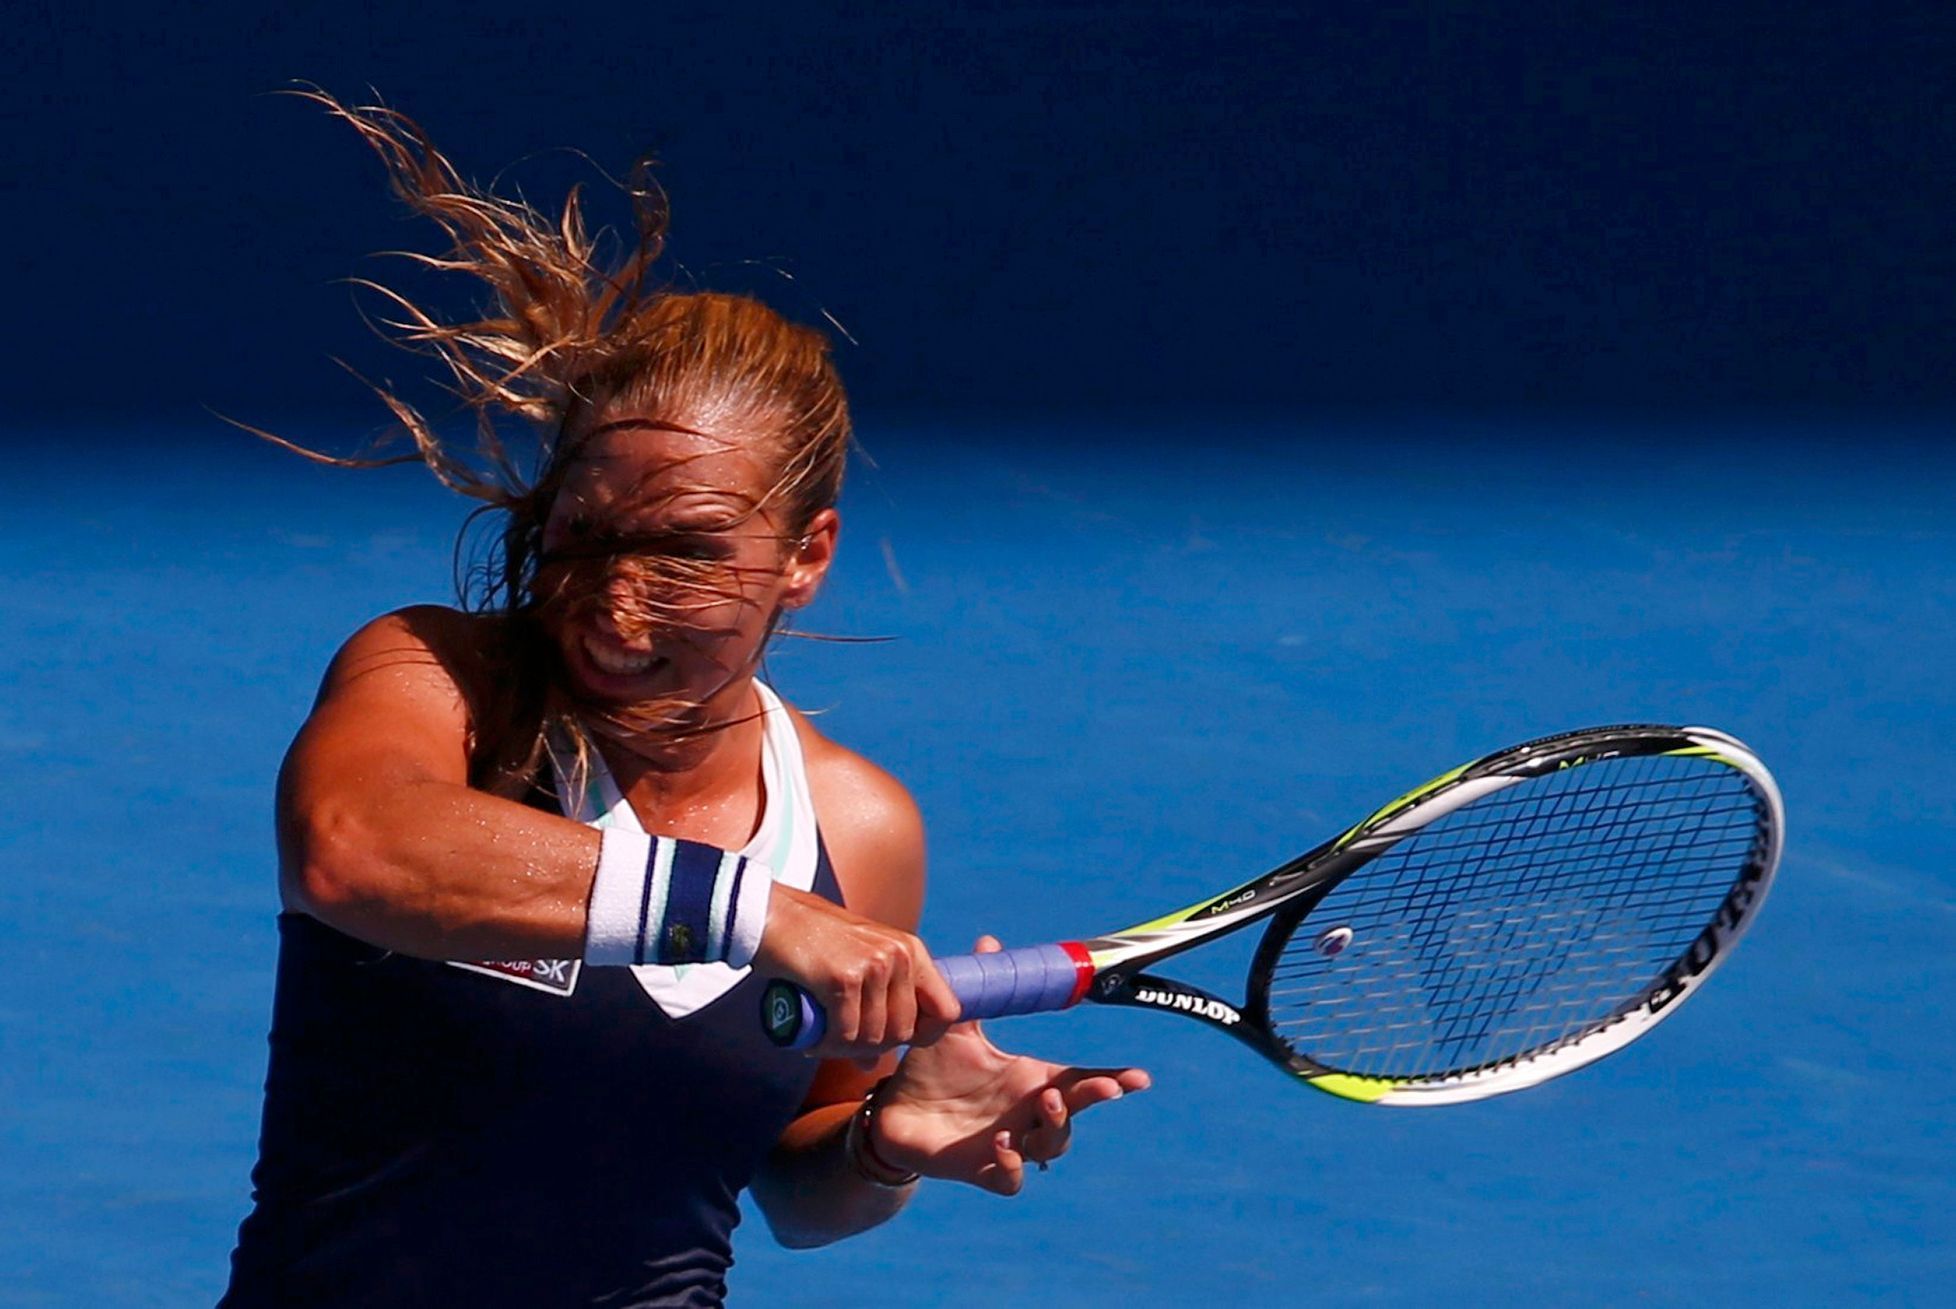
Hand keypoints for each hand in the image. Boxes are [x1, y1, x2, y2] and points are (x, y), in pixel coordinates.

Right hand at [755, 884, 960, 1057]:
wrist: (774, 915)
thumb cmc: (815, 942)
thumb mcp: (860, 962)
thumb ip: (874, 1006)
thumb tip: (871, 1064)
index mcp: (912, 951)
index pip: (947, 1010)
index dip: (926, 1035)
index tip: (895, 1041)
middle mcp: (899, 957)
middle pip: (904, 1032)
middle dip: (874, 1047)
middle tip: (844, 1043)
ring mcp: (873, 966)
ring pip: (874, 1038)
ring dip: (846, 1050)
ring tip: (825, 1041)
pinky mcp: (843, 979)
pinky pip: (846, 1035)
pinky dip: (828, 1045)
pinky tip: (815, 1041)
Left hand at [869, 936, 1150, 1194]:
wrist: (892, 1108)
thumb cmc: (933, 1069)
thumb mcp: (957, 1026)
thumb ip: (980, 991)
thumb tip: (989, 942)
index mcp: (1029, 1079)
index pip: (1080, 1080)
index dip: (1112, 1079)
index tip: (1139, 1077)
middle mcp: (1026, 1113)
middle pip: (1074, 1111)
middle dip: (1092, 1099)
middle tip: (1101, 1085)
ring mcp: (1008, 1143)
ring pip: (1051, 1146)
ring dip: (1055, 1128)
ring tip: (1043, 1105)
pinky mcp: (980, 1167)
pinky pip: (1010, 1180)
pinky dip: (1013, 1166)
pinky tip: (1003, 1145)